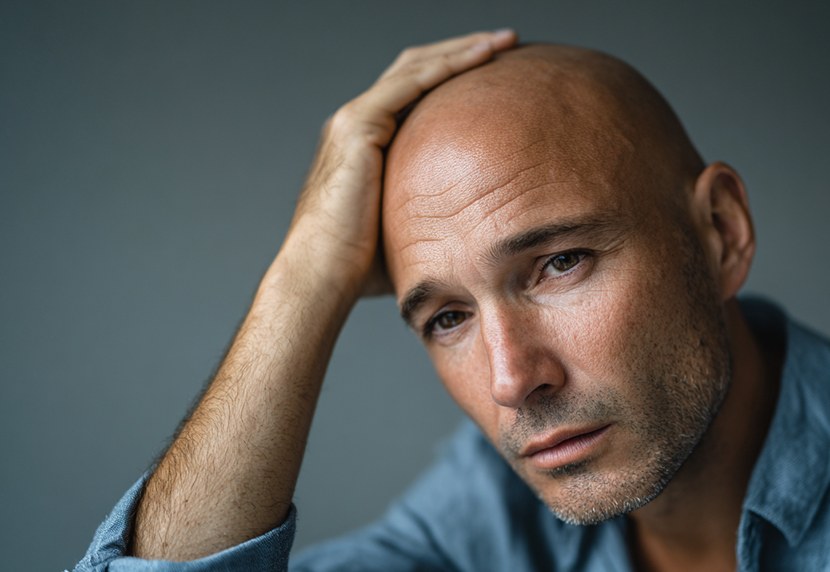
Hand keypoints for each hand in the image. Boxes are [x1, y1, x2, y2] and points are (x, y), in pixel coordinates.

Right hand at [280, 29, 518, 299]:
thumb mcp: (407, 229)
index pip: (415, 94)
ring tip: (502, 40)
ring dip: (461, 49)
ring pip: (415, 66)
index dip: (453, 76)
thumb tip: (475, 234)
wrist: (323, 274)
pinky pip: (410, 83)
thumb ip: (431, 217)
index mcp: (367, 143)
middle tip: (506, 43)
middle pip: (416, 69)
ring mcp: (354, 119)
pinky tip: (481, 57)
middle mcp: (357, 122)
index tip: (495, 73)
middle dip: (461, 51)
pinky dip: (447, 66)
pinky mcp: (357, 125)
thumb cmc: (361, 268)